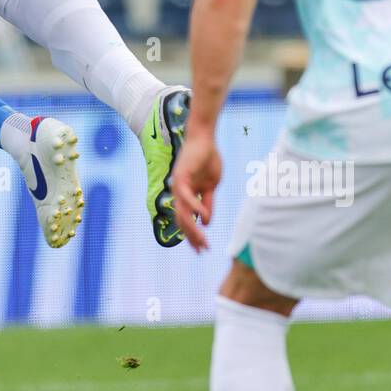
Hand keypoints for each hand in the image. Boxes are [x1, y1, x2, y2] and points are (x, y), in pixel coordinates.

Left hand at [171, 129, 220, 252]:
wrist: (205, 139)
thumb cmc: (208, 159)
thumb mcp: (211, 186)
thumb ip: (208, 203)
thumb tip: (206, 221)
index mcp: (186, 196)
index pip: (187, 220)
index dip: (193, 236)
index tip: (202, 249)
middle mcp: (179, 193)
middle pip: (183, 221)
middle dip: (193, 238)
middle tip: (203, 251)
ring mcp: (179, 186)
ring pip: (183, 213)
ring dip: (193, 228)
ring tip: (203, 240)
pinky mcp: (181, 178)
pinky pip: (187, 197)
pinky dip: (195, 207)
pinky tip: (203, 217)